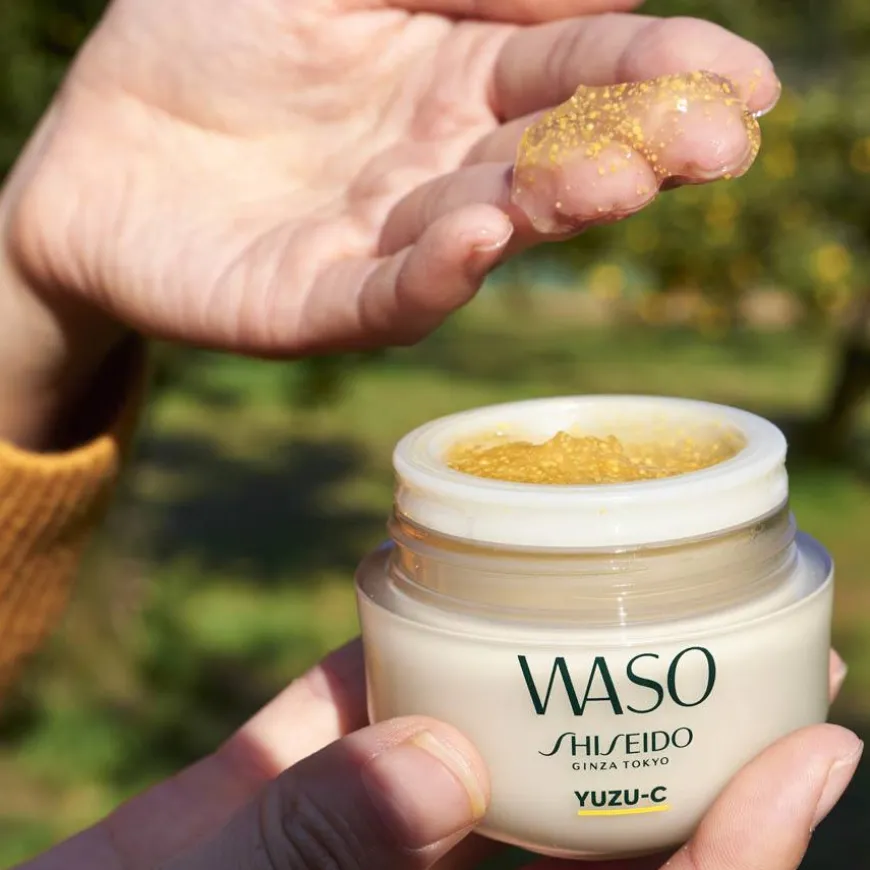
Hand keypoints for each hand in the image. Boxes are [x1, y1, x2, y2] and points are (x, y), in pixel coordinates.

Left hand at [0, 0, 779, 446]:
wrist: (102, 150)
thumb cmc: (207, 37)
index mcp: (454, 79)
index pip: (573, 74)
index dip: (659, 72)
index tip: (742, 77)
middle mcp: (438, 169)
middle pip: (552, 158)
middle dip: (638, 146)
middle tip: (716, 142)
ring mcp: (385, 243)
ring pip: (487, 229)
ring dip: (553, 207)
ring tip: (616, 177)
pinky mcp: (320, 303)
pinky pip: (387, 294)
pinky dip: (434, 274)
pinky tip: (478, 237)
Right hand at [18, 643, 857, 869]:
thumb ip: (309, 848)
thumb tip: (435, 766)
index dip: (747, 855)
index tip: (825, 751)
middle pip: (599, 831)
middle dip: (702, 749)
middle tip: (790, 655)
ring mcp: (368, 839)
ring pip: (496, 765)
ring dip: (568, 682)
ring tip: (644, 588)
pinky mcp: (298, 786)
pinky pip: (373, 714)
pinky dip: (409, 651)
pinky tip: (440, 577)